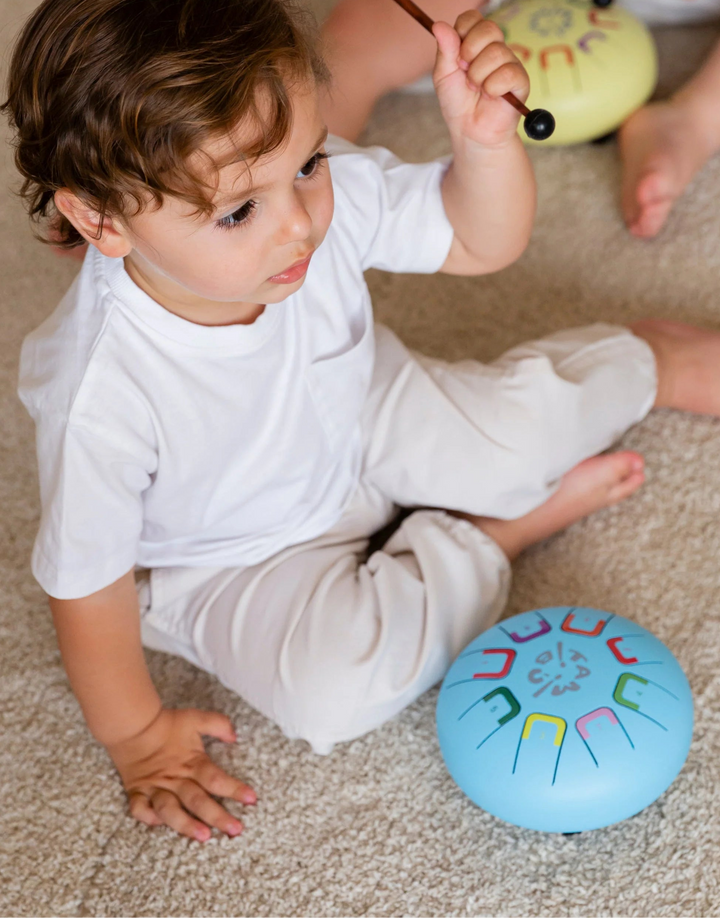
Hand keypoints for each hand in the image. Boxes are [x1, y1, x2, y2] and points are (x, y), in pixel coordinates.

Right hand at [107, 707, 255, 840]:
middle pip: (198, 800)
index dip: (235, 789)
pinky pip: (139, 809)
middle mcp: (175, 778)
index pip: (216, 779)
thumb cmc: (166, 723)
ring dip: (186, 825)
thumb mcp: (196, 718)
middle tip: (236, 830)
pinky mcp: (137, 791)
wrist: (132, 723)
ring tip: (203, 837)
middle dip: (218, 816)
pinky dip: (148, 818)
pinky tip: (160, 825)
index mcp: (191, 762)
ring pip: (170, 810)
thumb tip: (235, 736)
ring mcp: (155, 786)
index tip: (252, 799)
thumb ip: (218, 724)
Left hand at [432, 11, 529, 146]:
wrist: (469, 130)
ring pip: (497, 52)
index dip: (462, 33)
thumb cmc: (458, 102)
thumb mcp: (444, 75)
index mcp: (476, 42)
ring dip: (478, 76)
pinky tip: (490, 96)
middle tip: (465, 73)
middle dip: (470, 52)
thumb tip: (439, 25)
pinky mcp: (520, 81)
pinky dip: (492, 88)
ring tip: (476, 89)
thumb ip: (445, 50)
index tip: (456, 56)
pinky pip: (508, 73)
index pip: (472, 18)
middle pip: (489, 28)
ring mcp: (510, 63)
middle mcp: (495, 48)